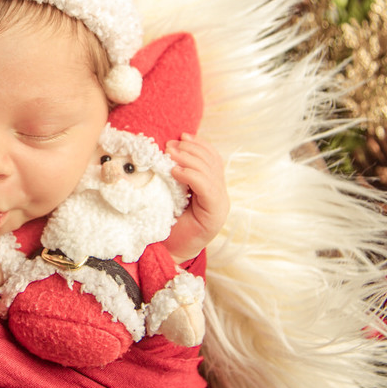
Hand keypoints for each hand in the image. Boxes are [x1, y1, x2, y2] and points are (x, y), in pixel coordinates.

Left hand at [164, 133, 228, 262]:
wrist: (166, 252)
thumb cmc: (165, 223)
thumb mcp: (170, 193)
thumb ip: (176, 174)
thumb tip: (167, 147)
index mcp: (213, 187)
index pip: (213, 158)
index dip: (198, 144)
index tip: (181, 135)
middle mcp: (221, 195)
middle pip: (213, 162)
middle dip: (190, 149)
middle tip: (169, 145)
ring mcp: (220, 205)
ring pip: (211, 172)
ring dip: (189, 158)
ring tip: (169, 153)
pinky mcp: (215, 214)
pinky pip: (207, 188)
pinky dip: (191, 175)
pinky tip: (175, 171)